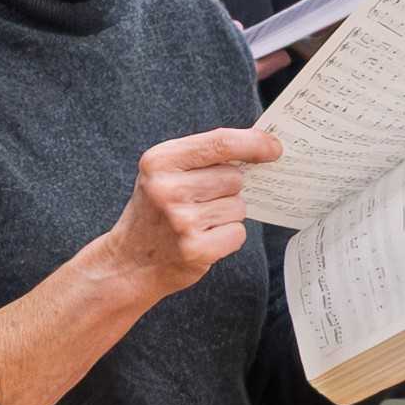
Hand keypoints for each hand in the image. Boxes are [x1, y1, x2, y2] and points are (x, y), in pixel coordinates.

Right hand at [87, 124, 275, 296]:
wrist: (129, 262)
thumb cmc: (155, 211)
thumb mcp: (164, 173)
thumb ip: (204, 156)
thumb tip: (262, 146)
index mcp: (159, 161)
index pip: (220, 142)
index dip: (254, 143)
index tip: (274, 148)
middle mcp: (167, 188)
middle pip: (234, 177)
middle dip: (229, 189)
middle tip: (200, 202)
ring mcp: (181, 221)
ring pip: (238, 206)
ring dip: (227, 215)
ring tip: (198, 223)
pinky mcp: (195, 249)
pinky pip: (238, 233)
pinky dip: (227, 238)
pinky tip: (203, 240)